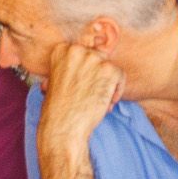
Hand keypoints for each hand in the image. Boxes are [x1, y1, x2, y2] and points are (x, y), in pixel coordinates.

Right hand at [38, 42, 123, 162]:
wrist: (62, 129)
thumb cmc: (58, 109)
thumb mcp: (57, 80)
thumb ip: (71, 66)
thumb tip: (93, 55)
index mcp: (62, 50)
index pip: (85, 50)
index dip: (87, 69)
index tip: (83, 83)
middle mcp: (77, 50)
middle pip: (99, 57)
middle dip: (98, 76)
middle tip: (91, 94)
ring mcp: (94, 59)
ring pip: (110, 68)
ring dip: (107, 84)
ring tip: (98, 101)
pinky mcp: (109, 70)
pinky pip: (120, 76)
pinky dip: (117, 90)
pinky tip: (107, 103)